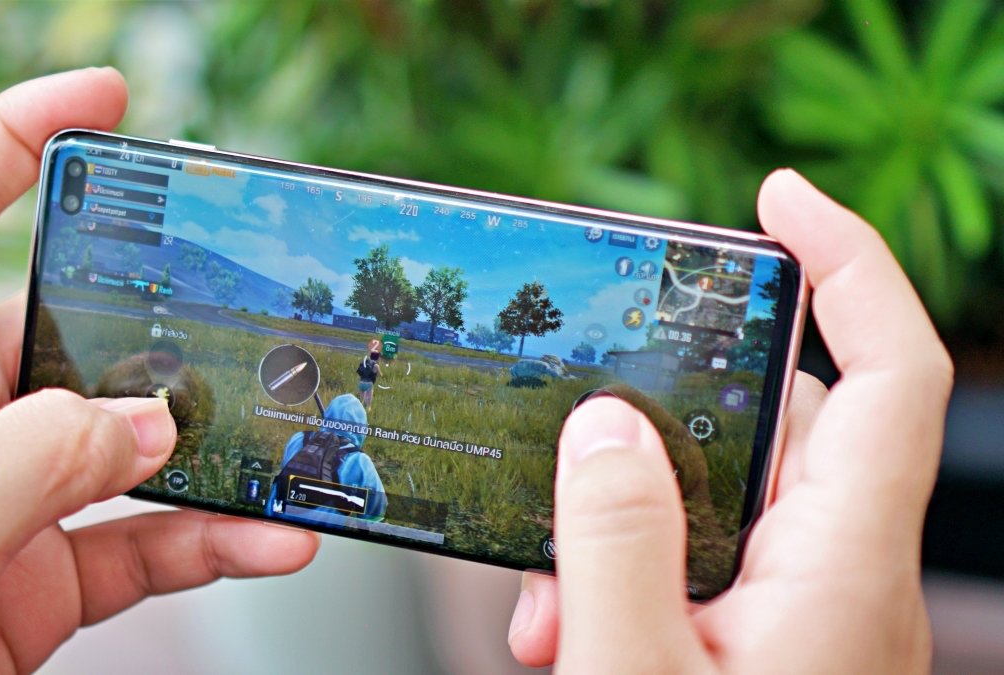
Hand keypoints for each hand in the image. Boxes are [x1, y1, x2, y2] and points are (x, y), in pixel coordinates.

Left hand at [0, 69, 318, 674]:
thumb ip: (42, 458)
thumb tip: (153, 423)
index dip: (18, 138)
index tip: (104, 102)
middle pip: (73, 333)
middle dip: (161, 326)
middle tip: (240, 316)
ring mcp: (5, 506)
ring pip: (127, 451)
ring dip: (211, 456)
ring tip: (281, 456)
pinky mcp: (38, 581)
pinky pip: (144, 543)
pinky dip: (211, 540)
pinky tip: (264, 539)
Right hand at [507, 170, 950, 673]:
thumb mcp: (631, 670)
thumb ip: (615, 543)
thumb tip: (603, 427)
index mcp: (840, 571)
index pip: (888, 373)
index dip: (848, 262)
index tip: (778, 196)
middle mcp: (841, 577)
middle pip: (774, 424)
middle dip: (657, 427)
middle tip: (565, 455)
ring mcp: (808, 608)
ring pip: (721, 497)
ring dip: (624, 519)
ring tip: (556, 597)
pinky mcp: (771, 636)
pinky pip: (705, 557)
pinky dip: (632, 569)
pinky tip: (571, 620)